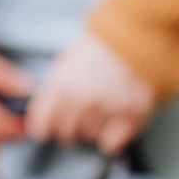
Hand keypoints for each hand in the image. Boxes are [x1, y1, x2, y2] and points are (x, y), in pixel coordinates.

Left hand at [25, 31, 156, 155]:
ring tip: (102, 111)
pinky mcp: (131, 113)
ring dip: (93, 129)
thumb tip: (43, 118)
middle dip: (70, 130)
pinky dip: (112, 139)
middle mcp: (81, 100)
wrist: (138, 35)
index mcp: (60, 86)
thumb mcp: (66, 63)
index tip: (47, 131)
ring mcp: (107, 108)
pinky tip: (115, 125)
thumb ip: (53, 91)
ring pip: (90, 136)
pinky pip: (112, 143)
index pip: (41, 125)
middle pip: (66, 134)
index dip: (44, 130)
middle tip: (79, 120)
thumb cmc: (101, 48)